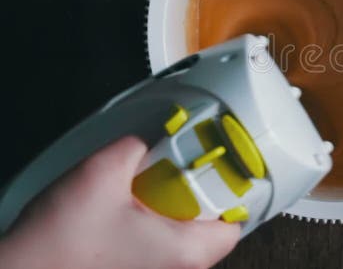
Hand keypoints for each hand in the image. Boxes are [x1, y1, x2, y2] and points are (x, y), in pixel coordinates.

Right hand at [0, 137, 239, 268]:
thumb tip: (145, 140)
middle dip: (194, 193)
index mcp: (186, 252)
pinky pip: (158, 245)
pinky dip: (150, 223)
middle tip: (171, 172)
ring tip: (141, 190)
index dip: (228, 189)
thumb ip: (135, 146)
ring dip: (169, 208)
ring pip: (181, 235)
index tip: (214, 167)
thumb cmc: (57, 246)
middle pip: (209, 226)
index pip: (235, 222)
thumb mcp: (101, 173)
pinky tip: (124, 209)